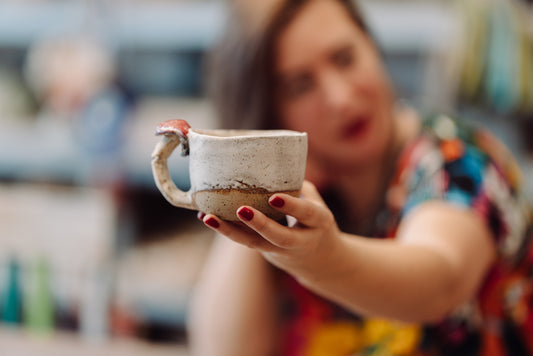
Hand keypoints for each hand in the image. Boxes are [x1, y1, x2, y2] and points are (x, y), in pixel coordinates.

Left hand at [200, 181, 341, 275]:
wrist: (321, 261)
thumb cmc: (315, 222)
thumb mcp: (316, 204)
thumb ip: (297, 188)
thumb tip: (270, 163)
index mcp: (318, 223)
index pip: (307, 214)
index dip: (291, 206)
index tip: (273, 197)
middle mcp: (301, 241)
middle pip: (280, 237)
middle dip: (260, 224)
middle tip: (241, 210)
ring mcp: (280, 250)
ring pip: (254, 244)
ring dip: (229, 231)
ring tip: (208, 217)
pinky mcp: (264, 252)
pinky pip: (244, 241)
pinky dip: (225, 229)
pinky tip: (207, 217)